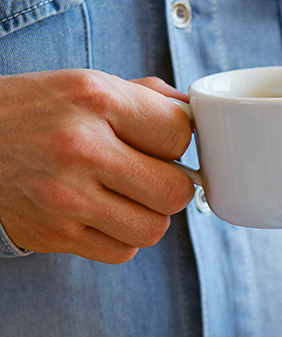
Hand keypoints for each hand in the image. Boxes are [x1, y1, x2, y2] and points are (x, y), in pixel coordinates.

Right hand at [0, 70, 195, 262]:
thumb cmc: (33, 112)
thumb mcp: (84, 85)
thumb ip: (144, 96)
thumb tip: (193, 113)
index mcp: (95, 99)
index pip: (180, 134)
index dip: (177, 142)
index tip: (158, 143)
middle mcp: (81, 147)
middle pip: (175, 191)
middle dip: (169, 186)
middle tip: (146, 176)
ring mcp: (65, 196)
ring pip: (153, 229)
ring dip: (146, 216)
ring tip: (122, 197)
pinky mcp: (53, 234)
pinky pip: (121, 252)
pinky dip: (119, 239)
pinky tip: (98, 215)